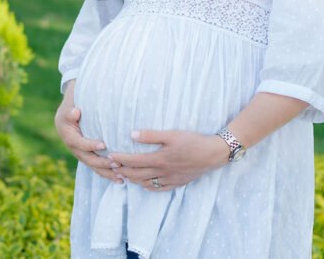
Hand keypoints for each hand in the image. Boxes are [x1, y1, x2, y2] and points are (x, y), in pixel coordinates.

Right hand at [54, 80, 123, 183]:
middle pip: (88, 158)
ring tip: (122, 177)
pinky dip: (107, 173)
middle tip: (118, 163)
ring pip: (93, 166)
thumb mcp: (70, 105)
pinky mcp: (88, 156)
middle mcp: (74, 147)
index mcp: (69, 135)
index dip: (90, 144)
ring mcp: (80, 153)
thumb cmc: (74, 104)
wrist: (71, 110)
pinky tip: (120, 179)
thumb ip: (71, 111)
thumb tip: (75, 112)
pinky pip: (97, 167)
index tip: (104, 144)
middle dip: (103, 163)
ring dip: (107, 172)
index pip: (79, 143)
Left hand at [108, 130, 229, 191]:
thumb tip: (132, 134)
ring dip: (133, 180)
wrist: (213, 154)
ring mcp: (170, 179)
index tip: (110, 156)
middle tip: (112, 167)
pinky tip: (145, 184)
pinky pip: (159, 189)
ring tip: (124, 175)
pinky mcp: (177, 183)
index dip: (121, 159)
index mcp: (159, 159)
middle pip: (137, 174)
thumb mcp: (172, 134)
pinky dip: (148, 187)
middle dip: (123, 170)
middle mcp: (162, 172)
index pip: (134, 161)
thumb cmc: (193, 141)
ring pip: (146, 183)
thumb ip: (151, 135)